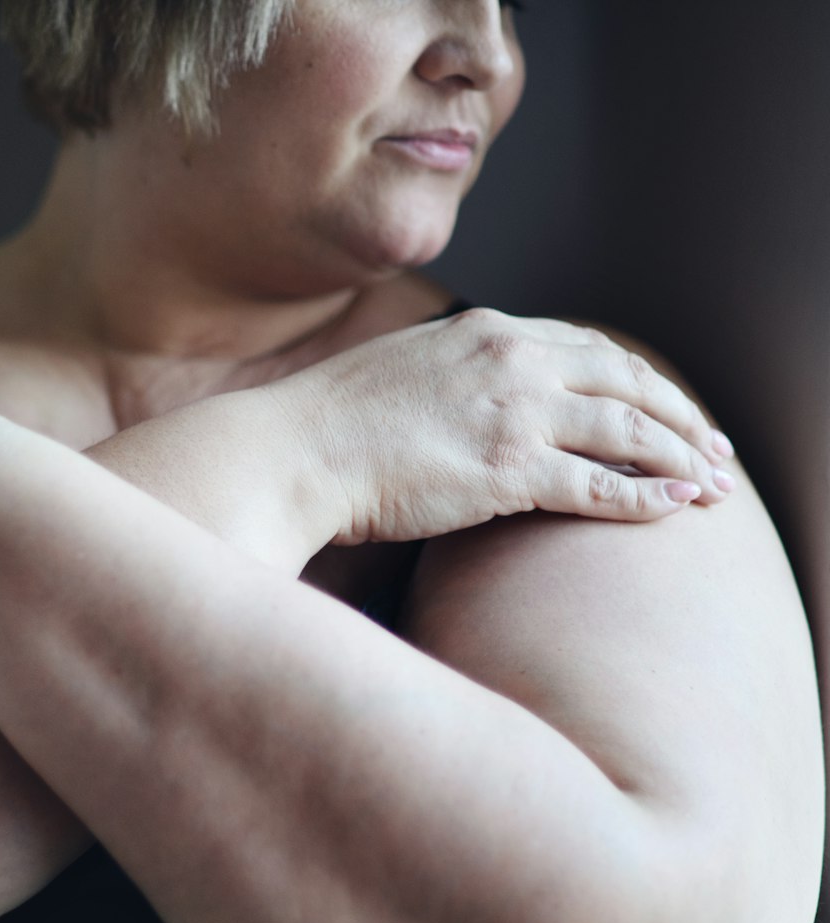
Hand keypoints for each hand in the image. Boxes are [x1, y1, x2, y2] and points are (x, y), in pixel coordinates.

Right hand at [267, 307, 735, 546]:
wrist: (289, 453)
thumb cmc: (324, 428)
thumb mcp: (396, 374)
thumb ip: (447, 377)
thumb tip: (462, 404)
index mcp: (485, 332)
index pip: (587, 348)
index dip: (635, 379)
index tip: (661, 406)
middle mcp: (512, 361)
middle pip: (627, 381)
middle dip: (681, 416)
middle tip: (714, 447)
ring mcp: (515, 413)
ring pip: (630, 431)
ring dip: (681, 459)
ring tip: (713, 486)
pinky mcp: (509, 470)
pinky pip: (601, 485)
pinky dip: (648, 498)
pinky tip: (674, 511)